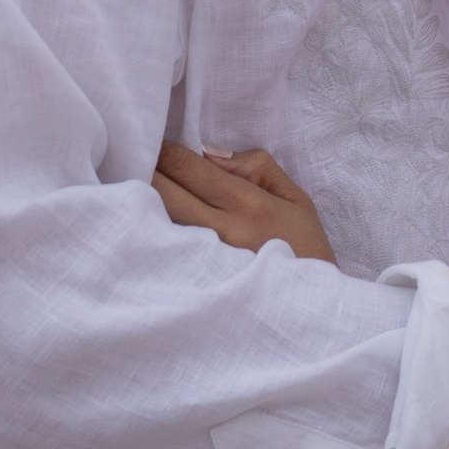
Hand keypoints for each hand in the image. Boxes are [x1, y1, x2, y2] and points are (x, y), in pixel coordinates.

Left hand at [154, 141, 335, 266]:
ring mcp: (206, 259)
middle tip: (140, 160)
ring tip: (140, 187)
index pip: (188, 167)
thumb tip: (209, 153)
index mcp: (248, 203)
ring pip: (157, 220)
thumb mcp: (295, 198)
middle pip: (162, 191)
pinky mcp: (197, 280)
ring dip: (144, 199)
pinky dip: (153, 229)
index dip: (165, 151)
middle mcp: (222, 230)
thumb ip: (255, 166)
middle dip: (146, 169)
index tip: (155, 143)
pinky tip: (149, 223)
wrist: (309, 305)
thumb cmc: (304, 247)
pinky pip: (165, 248)